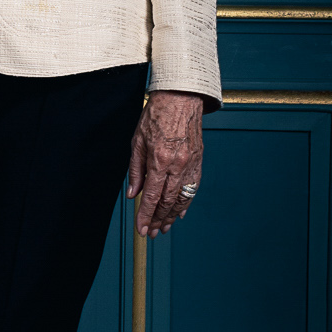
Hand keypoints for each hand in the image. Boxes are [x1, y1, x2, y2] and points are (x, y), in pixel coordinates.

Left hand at [127, 91, 205, 236]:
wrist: (180, 98)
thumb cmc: (157, 116)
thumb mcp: (137, 141)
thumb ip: (135, 170)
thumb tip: (133, 193)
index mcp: (160, 160)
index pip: (152, 197)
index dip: (146, 216)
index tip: (142, 229)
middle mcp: (178, 165)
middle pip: (168, 202)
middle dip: (159, 220)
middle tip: (152, 233)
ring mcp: (190, 164)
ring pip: (183, 198)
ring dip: (172, 215)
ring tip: (164, 227)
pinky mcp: (198, 161)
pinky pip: (193, 187)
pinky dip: (186, 202)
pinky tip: (180, 211)